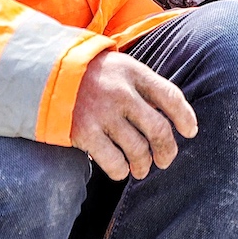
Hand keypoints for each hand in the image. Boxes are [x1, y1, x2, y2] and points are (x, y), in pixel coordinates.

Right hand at [70, 50, 198, 180]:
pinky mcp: (84, 133)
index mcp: (134, 73)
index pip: (170, 96)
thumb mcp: (121, 68)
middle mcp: (121, 93)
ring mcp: (103, 114)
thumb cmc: (92, 74)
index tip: (190, 131)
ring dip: (144, 165)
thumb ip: (145, 87)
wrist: (47, 75)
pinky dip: (121, 170)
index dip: (185, 117)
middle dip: (167, 150)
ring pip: (138, 150)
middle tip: (165, 160)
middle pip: (158, 129)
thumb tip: (174, 116)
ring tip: (141, 168)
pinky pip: (113, 162)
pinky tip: (120, 169)